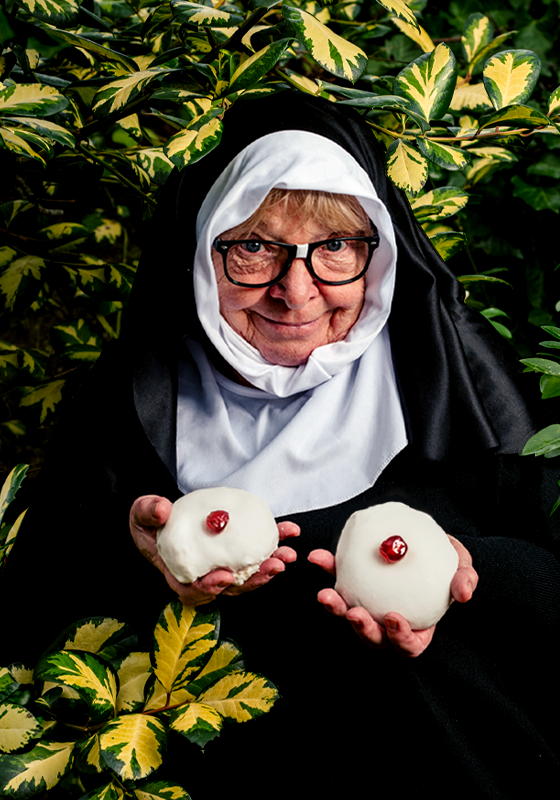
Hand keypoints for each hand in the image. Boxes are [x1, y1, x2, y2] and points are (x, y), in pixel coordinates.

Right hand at [130, 495, 298, 605]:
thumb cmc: (151, 522)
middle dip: (254, 580)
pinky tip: (288, 532)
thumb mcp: (142, 514)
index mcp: (179, 573)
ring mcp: (222, 566)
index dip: (210, 588)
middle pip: (230, 588)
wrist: (164, 517)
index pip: (194, 590)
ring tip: (286, 554)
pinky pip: (256, 553)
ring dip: (270, 567)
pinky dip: (274, 544)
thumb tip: (162, 509)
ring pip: (248, 575)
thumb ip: (148, 512)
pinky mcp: (236, 553)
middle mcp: (203, 576)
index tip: (225, 577)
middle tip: (273, 566)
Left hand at [308, 535, 477, 657]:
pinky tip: (318, 558)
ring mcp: (368, 607)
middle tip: (354, 612)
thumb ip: (465, 580)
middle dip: (361, 629)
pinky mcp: (352, 586)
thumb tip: (464, 593)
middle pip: (373, 637)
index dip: (400, 638)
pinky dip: (327, 572)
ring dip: (335, 607)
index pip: (408, 646)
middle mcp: (388, 625)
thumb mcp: (462, 569)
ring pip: (349, 615)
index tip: (393, 618)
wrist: (428, 546)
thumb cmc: (447, 565)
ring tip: (325, 593)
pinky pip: (338, 582)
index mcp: (417, 630)